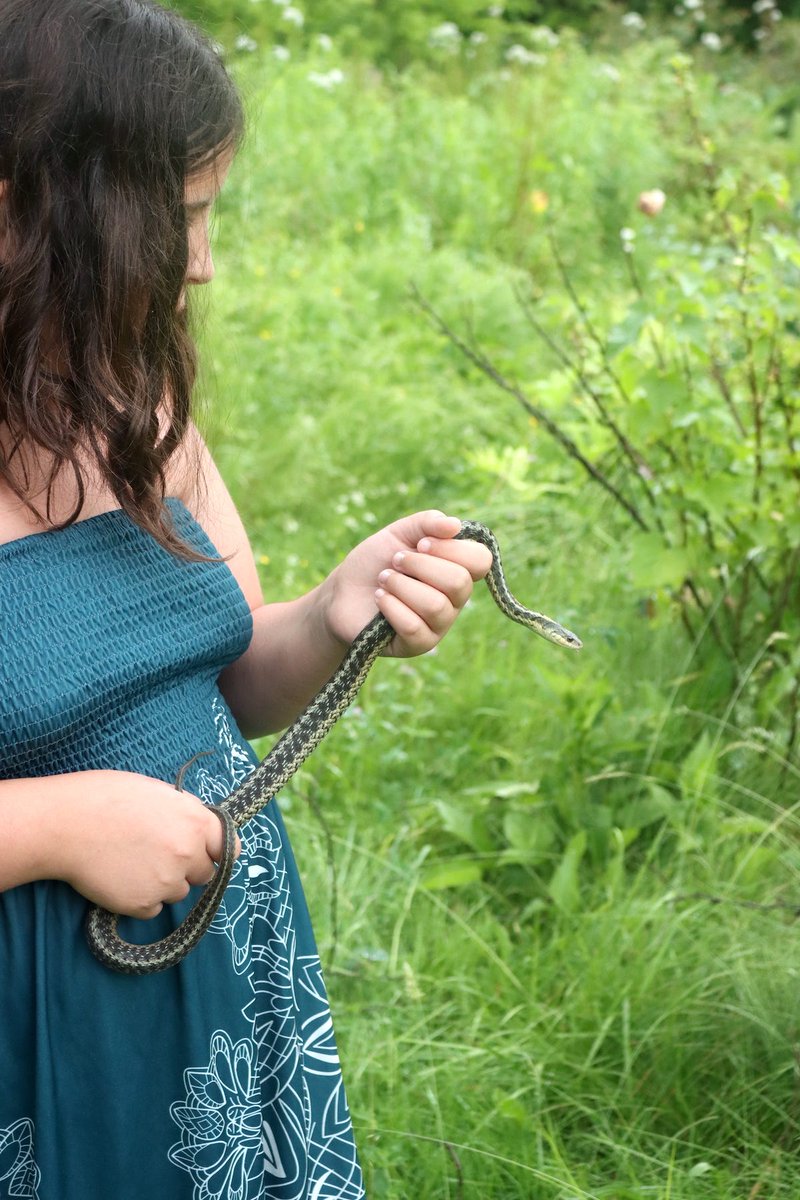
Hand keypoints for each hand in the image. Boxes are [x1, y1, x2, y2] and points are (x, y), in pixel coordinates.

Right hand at [52, 770, 239, 919]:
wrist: (65, 824)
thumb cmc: (107, 798)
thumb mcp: (158, 793)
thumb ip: (185, 814)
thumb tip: (198, 830)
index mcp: (196, 822)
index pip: (229, 849)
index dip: (217, 851)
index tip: (208, 854)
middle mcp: (188, 854)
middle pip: (204, 874)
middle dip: (187, 867)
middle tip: (157, 853)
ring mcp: (166, 883)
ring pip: (177, 892)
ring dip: (163, 883)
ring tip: (132, 862)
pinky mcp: (142, 904)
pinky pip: (152, 908)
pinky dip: (140, 899)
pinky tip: (121, 877)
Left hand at [326, 510, 492, 657]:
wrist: (341, 591)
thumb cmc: (374, 562)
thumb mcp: (398, 533)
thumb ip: (427, 523)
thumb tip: (455, 525)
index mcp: (457, 568)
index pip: (480, 560)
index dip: (451, 549)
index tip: (421, 543)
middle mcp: (454, 598)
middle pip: (459, 582)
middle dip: (420, 566)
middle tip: (395, 561)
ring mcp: (439, 624)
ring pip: (435, 605)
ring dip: (401, 586)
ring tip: (383, 580)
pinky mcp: (419, 644)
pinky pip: (413, 626)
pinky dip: (391, 606)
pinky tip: (379, 598)